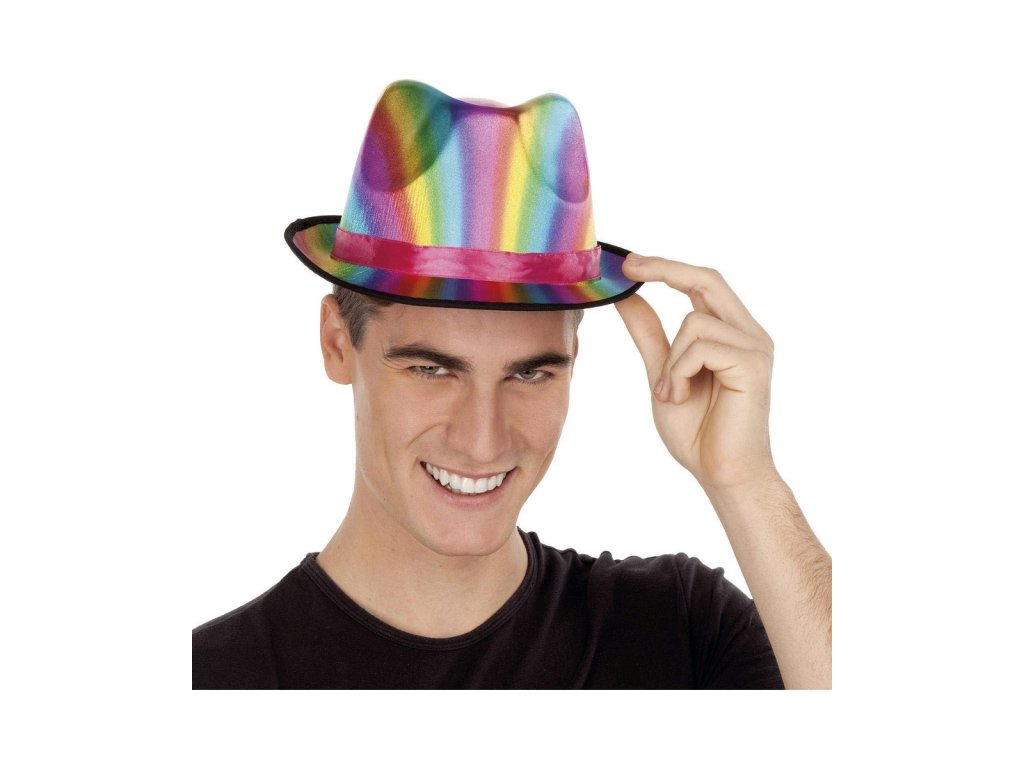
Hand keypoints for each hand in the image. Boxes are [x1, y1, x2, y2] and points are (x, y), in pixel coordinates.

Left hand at [615, 253, 778, 493]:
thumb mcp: (663, 372)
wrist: (722, 473)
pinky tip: (682, 397)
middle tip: (628, 266)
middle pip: (708, 280)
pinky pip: (700, 347)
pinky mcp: (753, 364)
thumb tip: (628, 297)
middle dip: (665, 269)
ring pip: (693, 322)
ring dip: (669, 361)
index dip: (668, 267)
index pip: (703, 284)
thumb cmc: (698, 430)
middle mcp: (749, 334)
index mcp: (731, 333)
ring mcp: (755, 347)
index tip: (629, 262)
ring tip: (672, 393)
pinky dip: (679, 373)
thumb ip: (650, 334)